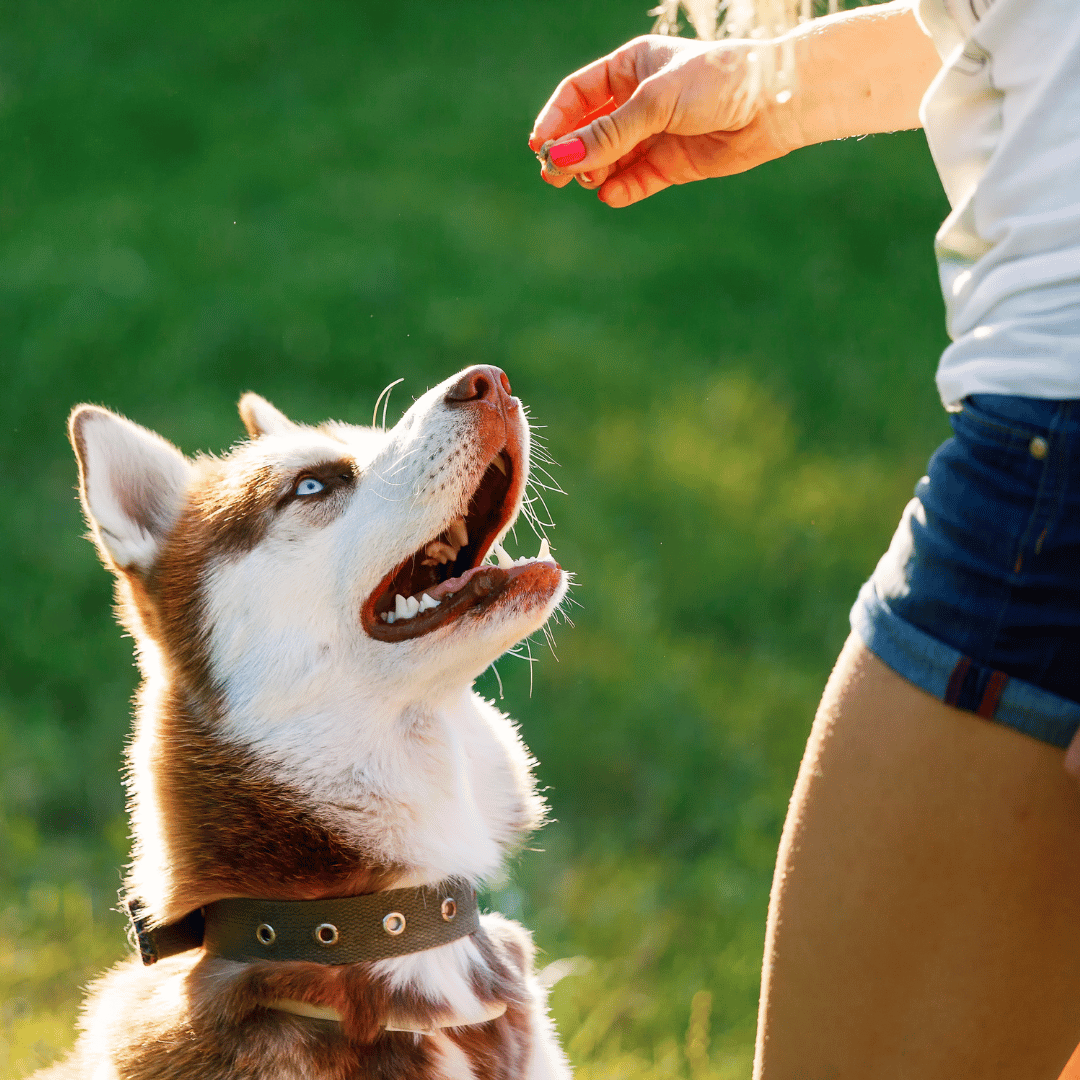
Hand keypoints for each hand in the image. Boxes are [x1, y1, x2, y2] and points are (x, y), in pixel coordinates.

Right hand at [529, 35, 802, 207]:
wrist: (775, 105)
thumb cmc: (717, 82)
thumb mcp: (656, 102)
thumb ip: (609, 133)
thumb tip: (562, 157)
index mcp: (631, 67)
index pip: (578, 94)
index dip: (556, 119)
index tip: (541, 146)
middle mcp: (640, 101)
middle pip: (589, 130)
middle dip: (571, 152)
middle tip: (554, 176)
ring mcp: (655, 134)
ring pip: (609, 159)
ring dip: (593, 171)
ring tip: (588, 181)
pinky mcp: (672, 165)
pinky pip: (636, 181)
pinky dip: (621, 189)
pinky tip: (610, 194)